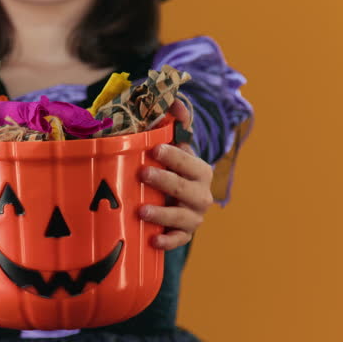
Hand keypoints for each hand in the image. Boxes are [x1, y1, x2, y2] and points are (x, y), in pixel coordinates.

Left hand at [139, 101, 213, 249]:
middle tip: (143, 173)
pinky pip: (178, 241)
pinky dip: (167, 241)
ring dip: (163, 214)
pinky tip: (153, 240)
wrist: (176, 202)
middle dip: (165, 181)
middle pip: (185, 189)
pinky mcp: (184, 235)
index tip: (155, 150)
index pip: (189, 162)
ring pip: (182, 218)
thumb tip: (174, 100)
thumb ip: (175, 124)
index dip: (175, 157)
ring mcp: (193, 217)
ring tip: (141, 211)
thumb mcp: (173, 148)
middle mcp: (200, 194)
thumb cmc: (171, 170)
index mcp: (199, 170)